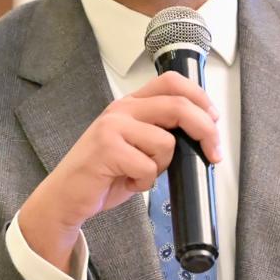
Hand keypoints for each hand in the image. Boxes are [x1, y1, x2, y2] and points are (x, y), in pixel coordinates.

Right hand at [21, 71, 220, 272]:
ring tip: (139, 174)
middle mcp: (121, 109)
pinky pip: (148, 166)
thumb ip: (159, 132)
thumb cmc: (103, 173)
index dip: (200, 97)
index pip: (172, 82)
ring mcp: (113, 126)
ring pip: (166, 142)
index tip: (214, 119)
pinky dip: (144, 182)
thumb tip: (200, 134)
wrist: (65, 196)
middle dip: (205, 131)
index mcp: (130, 104)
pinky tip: (127, 182)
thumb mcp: (134, 145)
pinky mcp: (107, 148)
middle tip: (214, 153)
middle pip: (178, 106)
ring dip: (161, 167)